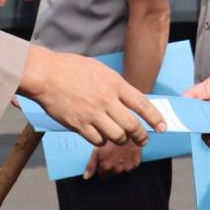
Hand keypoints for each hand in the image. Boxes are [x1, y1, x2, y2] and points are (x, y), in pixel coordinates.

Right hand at [20, 46, 165, 146]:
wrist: (46, 74)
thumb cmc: (72, 68)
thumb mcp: (101, 70)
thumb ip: (116, 85)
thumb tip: (130, 100)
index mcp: (114, 83)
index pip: (142, 104)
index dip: (155, 118)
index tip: (162, 127)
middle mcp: (106, 100)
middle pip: (132, 126)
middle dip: (141, 136)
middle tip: (143, 139)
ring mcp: (93, 114)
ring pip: (117, 137)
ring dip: (121, 140)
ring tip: (121, 138)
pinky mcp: (79, 125)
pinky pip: (98, 141)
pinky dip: (102, 141)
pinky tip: (100, 136)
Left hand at [84, 140, 141, 179]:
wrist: (126, 130)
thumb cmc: (110, 137)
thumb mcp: (96, 149)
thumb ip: (91, 165)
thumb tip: (86, 177)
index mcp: (106, 167)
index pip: (102, 176)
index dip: (102, 169)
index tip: (104, 160)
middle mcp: (117, 170)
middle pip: (112, 174)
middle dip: (111, 167)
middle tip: (112, 155)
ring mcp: (128, 167)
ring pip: (122, 171)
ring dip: (120, 165)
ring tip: (120, 153)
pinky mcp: (136, 163)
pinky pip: (131, 166)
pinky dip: (129, 162)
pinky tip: (127, 153)